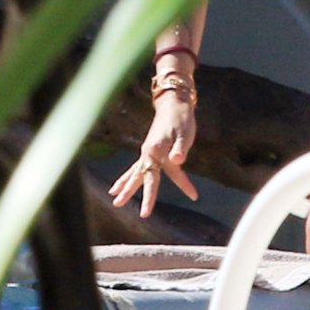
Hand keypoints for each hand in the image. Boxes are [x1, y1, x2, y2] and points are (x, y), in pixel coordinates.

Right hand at [108, 95, 198, 217]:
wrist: (174, 105)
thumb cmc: (181, 120)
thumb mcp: (184, 134)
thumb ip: (180, 148)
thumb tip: (177, 161)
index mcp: (158, 149)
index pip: (172, 172)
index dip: (184, 184)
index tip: (194, 196)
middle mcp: (148, 152)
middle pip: (141, 176)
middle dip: (131, 191)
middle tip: (118, 205)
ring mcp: (146, 152)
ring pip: (134, 173)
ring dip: (125, 186)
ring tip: (115, 201)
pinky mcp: (148, 151)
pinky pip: (136, 168)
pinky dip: (127, 178)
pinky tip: (118, 186)